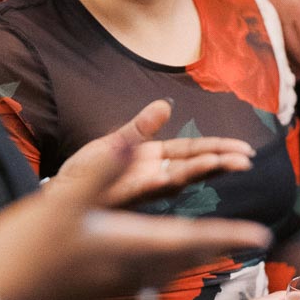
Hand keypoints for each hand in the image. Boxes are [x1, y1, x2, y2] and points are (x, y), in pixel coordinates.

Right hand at [0, 131, 269, 299]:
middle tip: (250, 242)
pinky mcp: (95, 292)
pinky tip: (153, 280)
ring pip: (167, 272)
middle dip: (220, 246)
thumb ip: (103, 170)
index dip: (229, 236)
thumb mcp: (64, 201)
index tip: (262, 236)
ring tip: (212, 253)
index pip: (193, 239)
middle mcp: (128, 268)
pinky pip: (143, 282)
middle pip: (187, 258)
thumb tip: (134, 140)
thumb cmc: (25, 250)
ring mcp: (111, 285)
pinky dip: (161, 273)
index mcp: (128, 244)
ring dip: (194, 260)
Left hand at [56, 99, 253, 206]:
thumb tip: (165, 105)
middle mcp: (150, 176)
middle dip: (218, 162)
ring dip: (196, 171)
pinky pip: (140, 189)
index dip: (218, 150)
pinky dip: (157, 183)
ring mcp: (135, 187)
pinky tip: (171, 177)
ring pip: (173, 179)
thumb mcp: (114, 143)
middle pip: (191, 167)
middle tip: (245, 160)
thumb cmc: (84, 173)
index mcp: (153, 160)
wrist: (54, 193)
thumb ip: (140, 127)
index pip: (193, 152)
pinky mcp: (116, 195)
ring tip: (220, 164)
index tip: (244, 150)